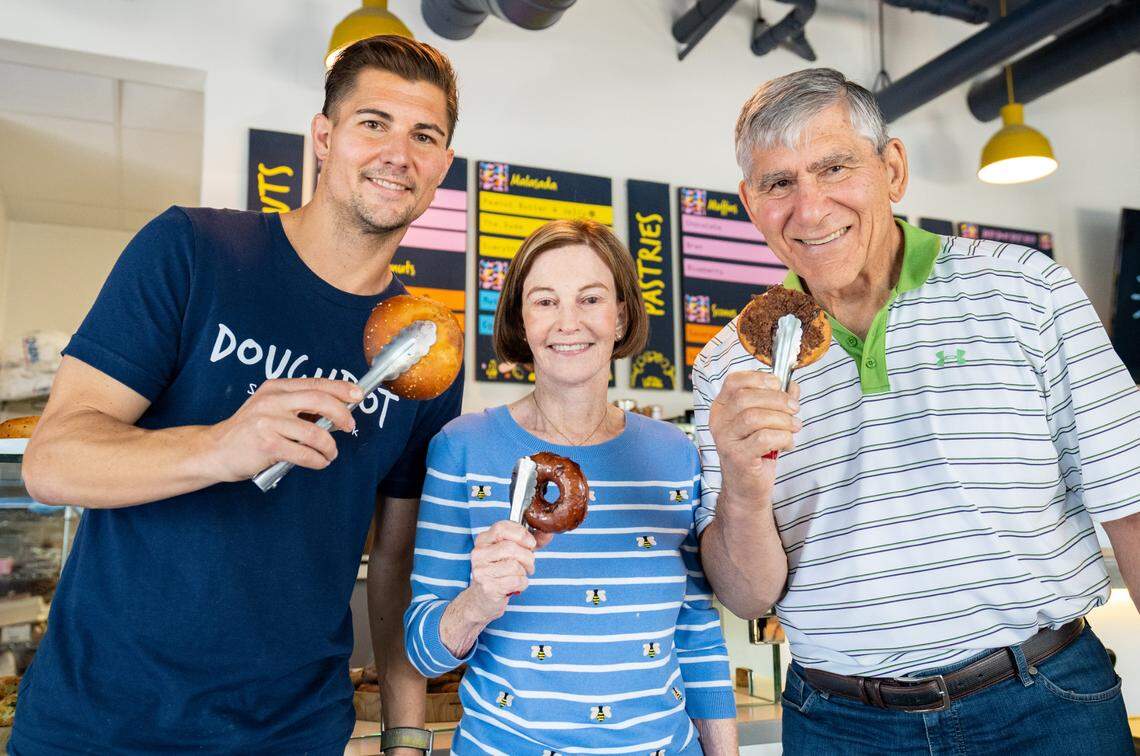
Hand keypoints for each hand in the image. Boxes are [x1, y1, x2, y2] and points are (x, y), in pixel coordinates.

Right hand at [205, 378, 362, 481]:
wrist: (215, 450)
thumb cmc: (249, 432)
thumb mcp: (270, 408)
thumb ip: (297, 406)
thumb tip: (335, 411)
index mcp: (276, 388)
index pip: (316, 383)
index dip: (341, 389)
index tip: (358, 395)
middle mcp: (272, 400)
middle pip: (319, 400)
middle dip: (341, 414)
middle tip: (349, 427)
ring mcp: (267, 421)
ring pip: (314, 432)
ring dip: (329, 446)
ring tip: (330, 453)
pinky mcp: (266, 444)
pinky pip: (303, 452)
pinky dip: (317, 460)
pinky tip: (319, 462)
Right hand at [463, 521, 550, 624]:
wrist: (483, 598)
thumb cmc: (500, 571)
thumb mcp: (513, 552)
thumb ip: (530, 541)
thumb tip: (548, 532)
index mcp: (483, 540)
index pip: (501, 527)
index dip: (521, 533)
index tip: (530, 543)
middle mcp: (479, 553)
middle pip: (511, 548)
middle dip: (528, 557)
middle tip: (529, 564)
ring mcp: (481, 571)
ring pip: (514, 565)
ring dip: (524, 572)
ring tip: (520, 575)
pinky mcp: (488, 587)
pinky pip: (516, 581)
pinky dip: (522, 583)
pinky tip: (515, 585)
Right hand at [709, 371, 800, 503]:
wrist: (746, 487)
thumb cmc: (754, 452)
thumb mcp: (764, 422)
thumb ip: (777, 401)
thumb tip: (793, 385)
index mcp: (722, 408)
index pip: (734, 382)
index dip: (758, 378)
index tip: (778, 384)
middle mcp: (719, 422)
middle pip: (745, 397)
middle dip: (777, 400)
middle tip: (794, 409)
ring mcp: (725, 440)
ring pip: (754, 417)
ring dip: (782, 420)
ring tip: (793, 427)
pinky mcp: (737, 457)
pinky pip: (764, 438)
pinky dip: (783, 438)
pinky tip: (787, 444)